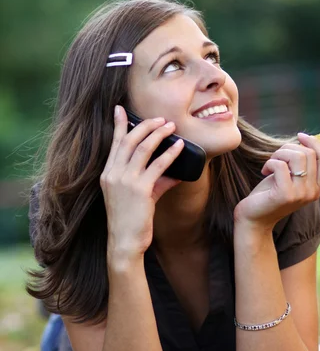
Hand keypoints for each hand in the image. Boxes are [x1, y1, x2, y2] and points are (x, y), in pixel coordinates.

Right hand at [100, 105, 184, 260]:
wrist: (124, 242)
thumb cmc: (130, 221)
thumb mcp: (139, 198)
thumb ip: (153, 183)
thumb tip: (174, 175)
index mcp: (108, 174)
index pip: (114, 144)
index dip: (118, 125)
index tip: (119, 109)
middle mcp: (113, 174)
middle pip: (128, 140)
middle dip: (145, 126)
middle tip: (160, 118)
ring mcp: (125, 181)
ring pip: (142, 148)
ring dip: (158, 134)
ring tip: (171, 126)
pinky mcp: (139, 190)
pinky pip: (157, 166)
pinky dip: (170, 154)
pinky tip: (180, 147)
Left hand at [233, 133, 319, 230]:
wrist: (253, 218)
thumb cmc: (268, 194)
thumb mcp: (289, 177)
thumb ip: (300, 164)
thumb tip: (304, 140)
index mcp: (316, 188)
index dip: (315, 143)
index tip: (300, 136)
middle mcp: (312, 192)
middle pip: (309, 154)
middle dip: (288, 148)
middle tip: (275, 158)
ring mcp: (300, 194)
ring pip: (296, 156)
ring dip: (279, 154)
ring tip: (270, 164)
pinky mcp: (286, 195)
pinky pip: (280, 165)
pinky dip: (270, 163)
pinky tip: (264, 171)